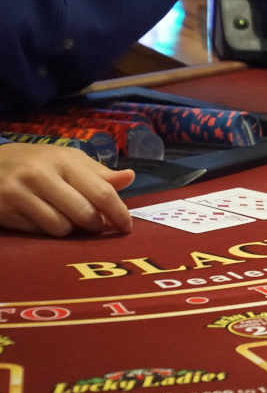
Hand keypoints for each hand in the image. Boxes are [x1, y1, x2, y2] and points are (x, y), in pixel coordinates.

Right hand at [0, 143, 134, 236]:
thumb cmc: (35, 163)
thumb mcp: (66, 160)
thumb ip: (98, 173)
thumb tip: (129, 177)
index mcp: (63, 160)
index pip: (102, 192)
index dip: (119, 213)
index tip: (126, 226)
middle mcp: (40, 174)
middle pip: (85, 214)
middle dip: (96, 225)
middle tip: (96, 225)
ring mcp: (19, 193)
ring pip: (62, 228)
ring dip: (70, 229)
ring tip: (66, 217)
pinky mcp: (5, 210)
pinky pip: (39, 232)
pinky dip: (47, 230)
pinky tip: (44, 218)